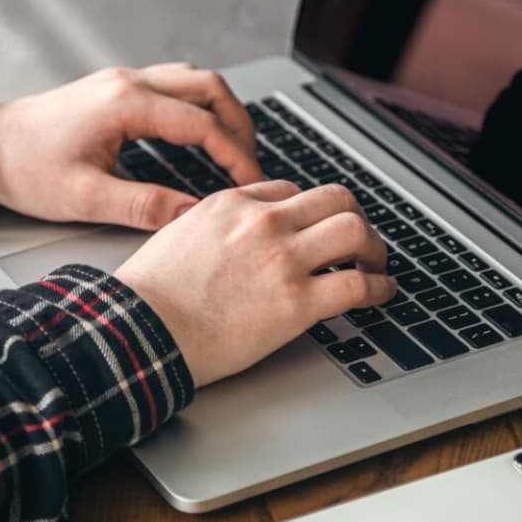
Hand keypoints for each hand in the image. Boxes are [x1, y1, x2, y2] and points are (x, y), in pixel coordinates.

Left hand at [0, 63, 263, 229]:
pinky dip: (199, 108)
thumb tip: (195, 214)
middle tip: (253, 164)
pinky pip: (174, 87)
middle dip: (240, 125)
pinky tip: (201, 136)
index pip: (203, 123)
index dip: (235, 155)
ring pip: (194, 80)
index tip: (252, 183)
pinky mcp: (115, 89)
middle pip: (210, 87)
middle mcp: (128, 82)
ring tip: (235, 150)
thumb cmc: (22, 169)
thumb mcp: (84, 198)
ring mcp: (122, 81)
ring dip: (222, 111)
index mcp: (125, 105)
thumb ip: (145, 206)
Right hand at [114, 181, 397, 386]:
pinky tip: (381, 293)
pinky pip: (358, 284)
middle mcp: (264, 222)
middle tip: (360, 240)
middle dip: (354, 217)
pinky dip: (379, 288)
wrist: (140, 330)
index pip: (290, 191)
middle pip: (335, 198)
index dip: (310, 211)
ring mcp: (283, 259)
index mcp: (233, 204)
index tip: (316, 228)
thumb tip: (235, 233)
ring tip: (376, 264)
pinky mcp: (297, 302)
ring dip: (374, 247)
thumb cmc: (150, 294)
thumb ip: (215, 225)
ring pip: (355, 230)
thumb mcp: (179, 235)